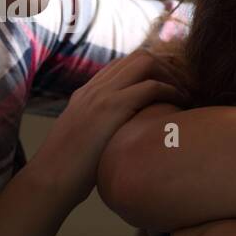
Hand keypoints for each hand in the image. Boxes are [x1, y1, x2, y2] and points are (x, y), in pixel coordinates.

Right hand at [29, 48, 184, 207]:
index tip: (173, 86)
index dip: (155, 70)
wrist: (49, 180)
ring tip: (186, 95)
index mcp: (88, 93)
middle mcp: (95, 87)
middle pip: (139, 56)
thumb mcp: (89, 140)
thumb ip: (106, 129)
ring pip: (145, 62)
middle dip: (168, 67)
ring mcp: (101, 94)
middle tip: (185, 88)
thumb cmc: (71, 171)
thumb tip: (130, 136)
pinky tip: (181, 105)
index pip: (125, 64)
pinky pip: (149, 87)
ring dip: (172, 75)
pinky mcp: (110, 108)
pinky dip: (171, 91)